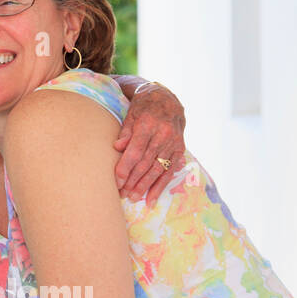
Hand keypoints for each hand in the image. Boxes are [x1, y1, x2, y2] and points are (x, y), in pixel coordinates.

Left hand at [113, 81, 185, 201]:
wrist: (167, 98)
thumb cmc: (143, 107)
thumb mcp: (130, 114)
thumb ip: (125, 132)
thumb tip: (116, 148)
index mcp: (148, 124)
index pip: (135, 152)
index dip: (125, 168)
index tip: (116, 182)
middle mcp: (163, 135)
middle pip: (146, 163)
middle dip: (133, 181)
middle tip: (122, 195)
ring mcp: (174, 143)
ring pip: (158, 170)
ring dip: (145, 186)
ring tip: (134, 198)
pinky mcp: (180, 149)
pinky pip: (170, 171)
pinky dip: (160, 186)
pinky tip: (152, 199)